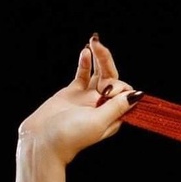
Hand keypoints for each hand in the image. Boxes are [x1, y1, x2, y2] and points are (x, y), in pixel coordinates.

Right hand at [17, 35, 140, 165]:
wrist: (42, 139)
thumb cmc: (71, 136)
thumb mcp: (98, 122)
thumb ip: (117, 107)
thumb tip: (137, 95)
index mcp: (113, 116)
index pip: (125, 94)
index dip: (119, 88)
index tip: (107, 92)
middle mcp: (103, 106)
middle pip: (112, 79)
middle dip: (108, 63)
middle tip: (100, 47)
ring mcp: (88, 98)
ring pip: (99, 74)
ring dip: (99, 58)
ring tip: (94, 42)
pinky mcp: (73, 92)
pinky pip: (83, 74)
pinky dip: (85, 63)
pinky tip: (85, 52)